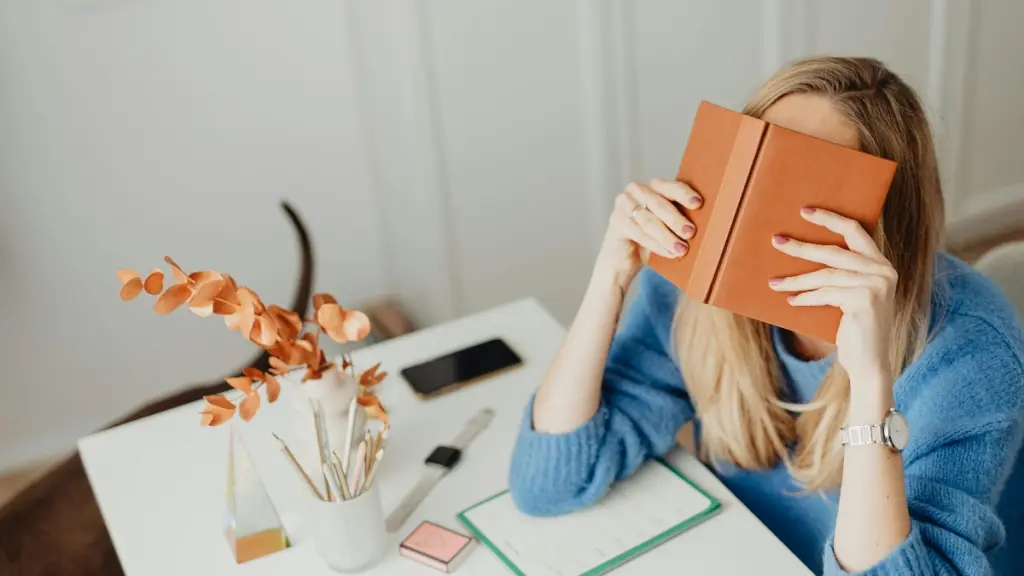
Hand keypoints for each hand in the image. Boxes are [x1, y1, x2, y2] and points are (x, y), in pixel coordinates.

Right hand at [596, 179, 702, 292]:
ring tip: (681, 249)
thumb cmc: (652, 238)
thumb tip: (708, 220)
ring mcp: (623, 204)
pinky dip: (656, 245)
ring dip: (667, 237)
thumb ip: (680, 217)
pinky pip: (639, 233)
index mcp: (653, 185)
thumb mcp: (668, 224)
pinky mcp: (616, 221)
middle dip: (676, 220)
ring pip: (649, 221)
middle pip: (659, 204)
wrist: (624, 258)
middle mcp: (636, 190)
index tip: (698, 204)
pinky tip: (669, 253)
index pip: (670, 186)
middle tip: (691, 232)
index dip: (684, 194)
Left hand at [767, 207, 896, 385]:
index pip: (856, 231)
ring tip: (774, 282)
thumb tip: (799, 252)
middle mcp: (883, 271)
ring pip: (825, 275)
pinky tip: (791, 300)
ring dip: (796, 279)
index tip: (805, 211)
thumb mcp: (850, 296)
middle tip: (777, 241)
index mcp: (881, 264)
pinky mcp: (864, 300)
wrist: (870, 362)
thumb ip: (839, 275)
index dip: (830, 218)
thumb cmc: (854, 328)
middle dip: (802, 246)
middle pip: (834, 251)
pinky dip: (806, 298)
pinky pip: (826, 294)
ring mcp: (876, 285)